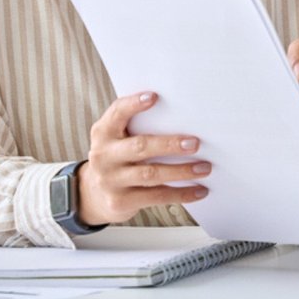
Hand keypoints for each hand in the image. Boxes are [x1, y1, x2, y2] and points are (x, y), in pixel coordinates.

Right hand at [77, 91, 210, 225]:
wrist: (95, 195)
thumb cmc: (117, 157)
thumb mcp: (117, 138)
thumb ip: (136, 125)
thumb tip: (181, 115)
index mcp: (104, 132)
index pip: (117, 113)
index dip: (134, 104)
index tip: (154, 96)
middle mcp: (103, 155)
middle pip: (140, 147)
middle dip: (170, 144)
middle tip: (195, 143)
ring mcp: (110, 180)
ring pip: (151, 174)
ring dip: (181, 171)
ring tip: (204, 168)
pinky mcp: (120, 201)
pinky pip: (156, 197)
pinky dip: (181, 194)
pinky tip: (199, 190)